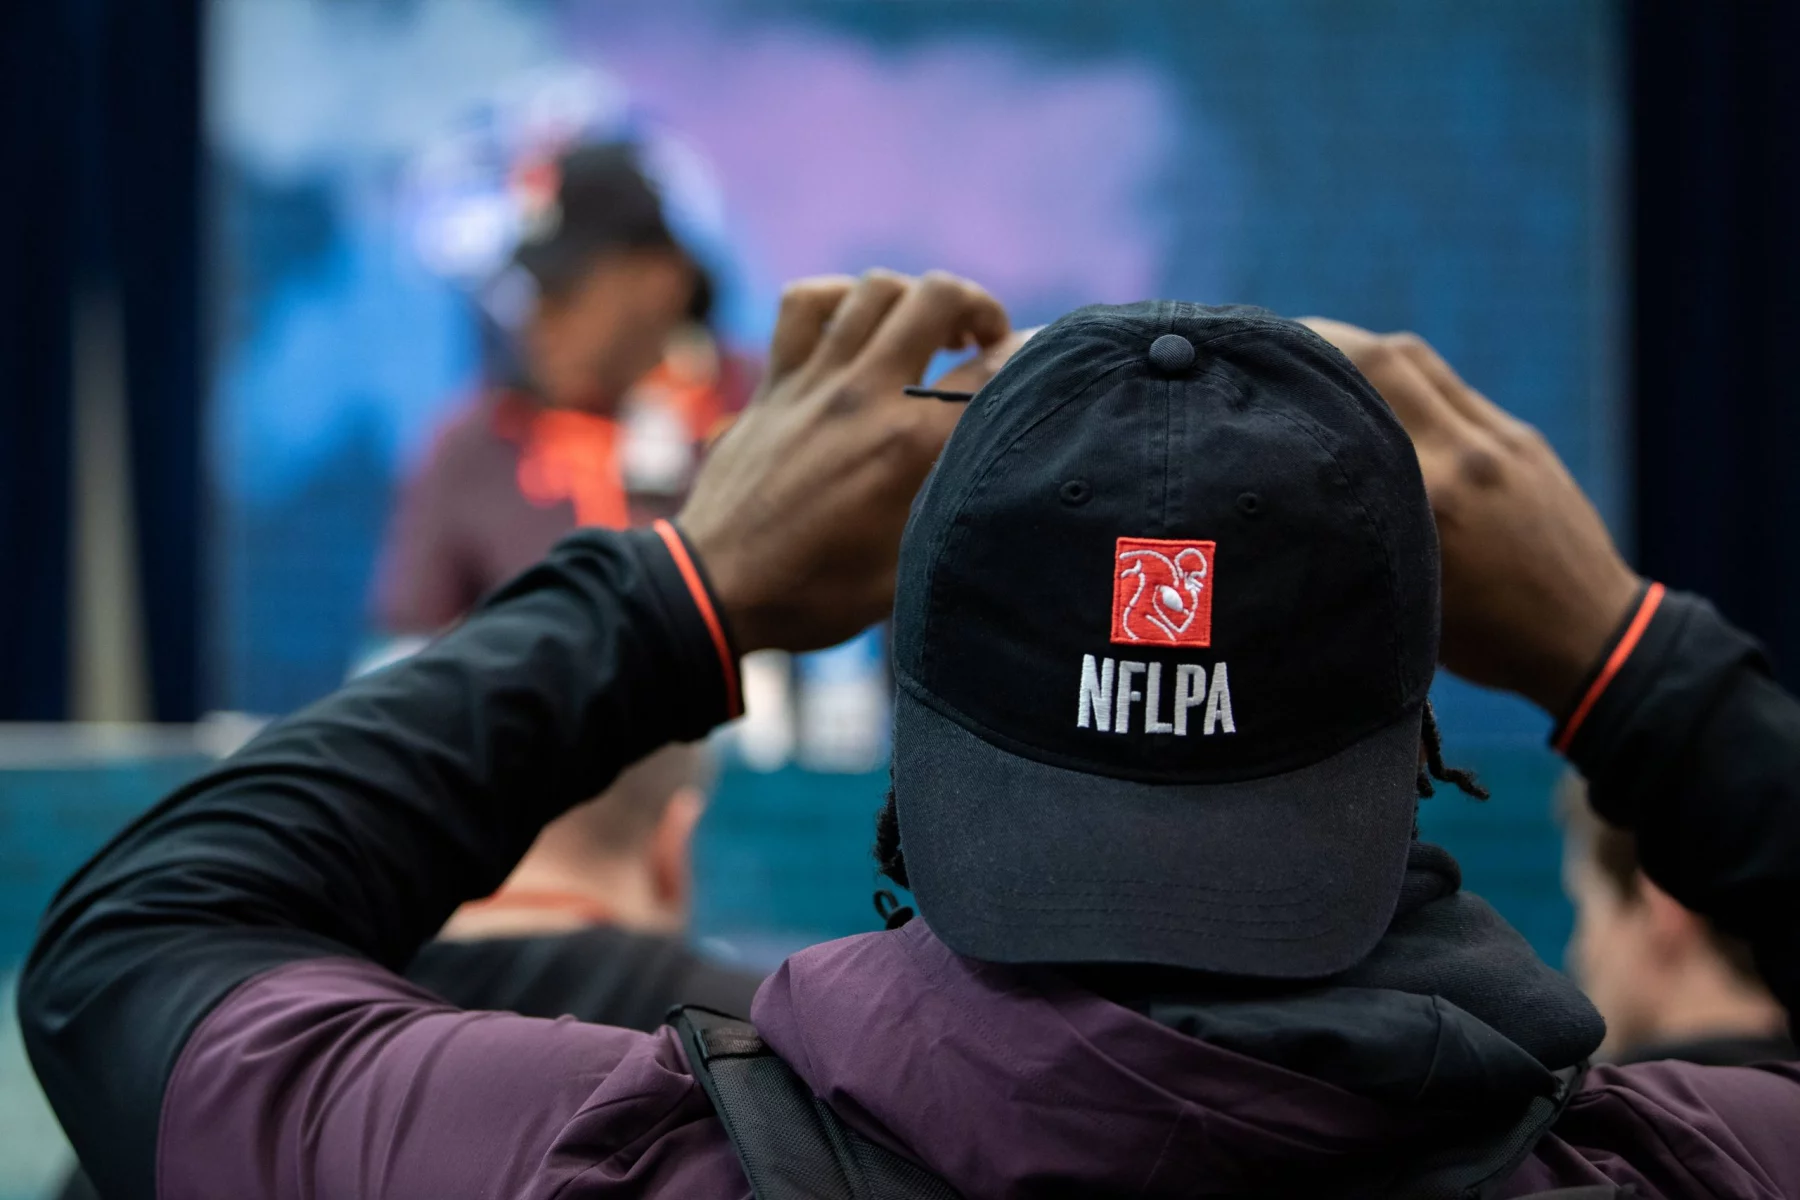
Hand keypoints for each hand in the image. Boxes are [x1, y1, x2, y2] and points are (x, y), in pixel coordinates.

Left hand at [680, 270, 1010, 652]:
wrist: (717, 590)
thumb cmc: (817, 595)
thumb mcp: (908, 568)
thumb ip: (954, 511)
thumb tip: (997, 479)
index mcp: (910, 446)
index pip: (993, 372)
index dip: (1031, 360)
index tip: (1045, 366)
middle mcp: (866, 396)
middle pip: (940, 298)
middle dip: (979, 307)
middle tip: (984, 342)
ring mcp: (815, 382)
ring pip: (877, 290)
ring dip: (914, 298)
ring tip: (927, 329)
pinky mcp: (775, 382)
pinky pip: (805, 303)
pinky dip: (837, 297)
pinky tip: (854, 321)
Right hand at [1300, 318, 1640, 715]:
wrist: (1591, 637)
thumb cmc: (1488, 640)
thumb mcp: (1409, 603)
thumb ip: (1360, 545)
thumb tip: (1293, 507)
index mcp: (1430, 503)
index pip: (1350, 413)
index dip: (1296, 386)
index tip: (1254, 381)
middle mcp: (1463, 457)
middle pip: (1380, 360)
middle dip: (1319, 340)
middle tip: (1274, 349)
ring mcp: (1496, 440)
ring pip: (1414, 361)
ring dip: (1359, 348)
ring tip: (1316, 355)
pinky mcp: (1518, 438)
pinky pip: (1447, 386)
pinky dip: (1401, 375)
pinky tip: (1375, 387)